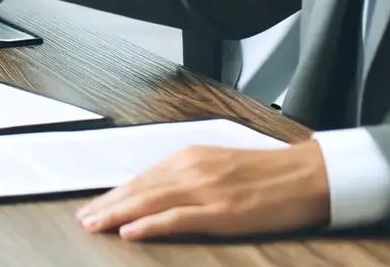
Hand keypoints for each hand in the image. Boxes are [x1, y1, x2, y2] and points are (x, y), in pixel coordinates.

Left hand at [76, 141, 330, 240]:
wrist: (306, 175)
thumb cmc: (267, 175)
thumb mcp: (220, 167)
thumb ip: (191, 177)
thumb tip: (162, 192)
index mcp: (191, 157)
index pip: (144, 177)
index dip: (117, 193)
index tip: (95, 205)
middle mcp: (192, 169)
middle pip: (140, 189)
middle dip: (109, 204)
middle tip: (83, 219)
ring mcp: (205, 190)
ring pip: (150, 202)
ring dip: (118, 213)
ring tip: (94, 225)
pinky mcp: (220, 212)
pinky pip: (177, 218)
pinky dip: (150, 224)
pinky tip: (130, 231)